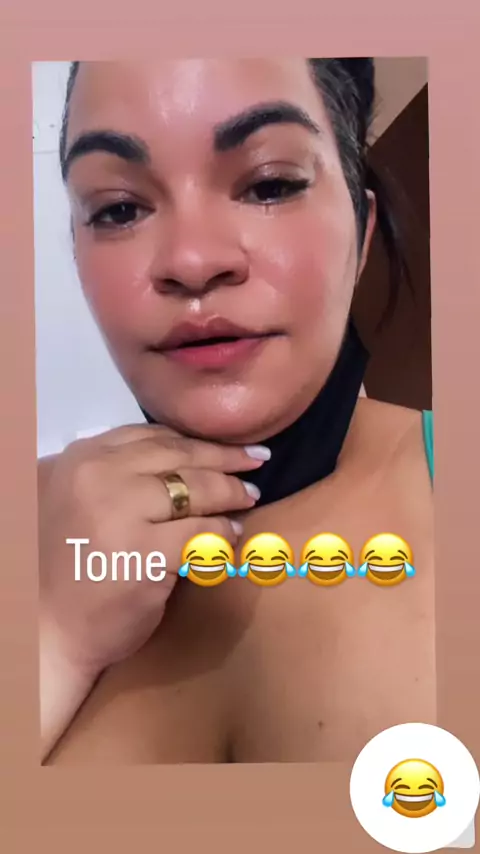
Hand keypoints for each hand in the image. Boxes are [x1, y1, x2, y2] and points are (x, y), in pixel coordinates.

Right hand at [39, 423, 267, 677]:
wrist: (50, 626)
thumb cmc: (70, 561)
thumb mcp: (81, 497)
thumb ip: (119, 472)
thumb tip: (186, 458)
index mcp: (84, 458)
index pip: (154, 436)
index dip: (197, 440)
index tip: (228, 444)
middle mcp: (100, 477)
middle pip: (181, 457)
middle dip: (226, 459)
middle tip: (257, 460)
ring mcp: (121, 513)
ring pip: (197, 490)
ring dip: (231, 493)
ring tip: (250, 496)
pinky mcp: (145, 553)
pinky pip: (201, 532)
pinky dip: (224, 531)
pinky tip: (233, 534)